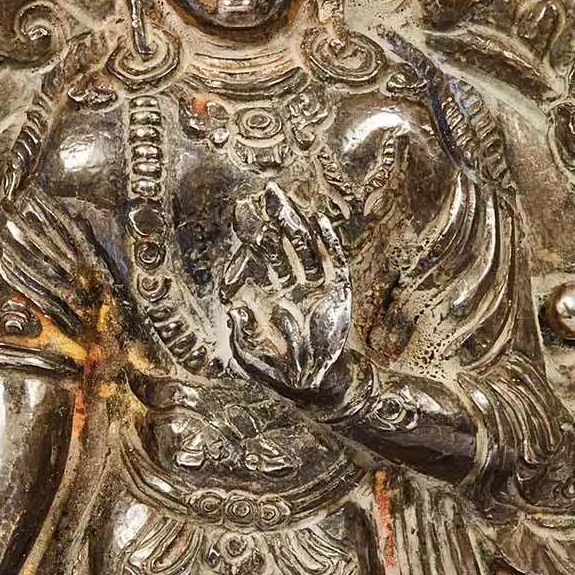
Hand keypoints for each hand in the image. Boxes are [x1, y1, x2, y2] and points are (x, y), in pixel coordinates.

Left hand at [226, 186, 354, 406]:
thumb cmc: (277, 369)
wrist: (312, 382)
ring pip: (304, 248)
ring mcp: (314, 287)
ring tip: (289, 201)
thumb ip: (241, 335)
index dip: (250, 235)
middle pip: (281, 244)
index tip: (241, 211)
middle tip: (267, 191)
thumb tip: (236, 309)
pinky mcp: (337, 293)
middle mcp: (291, 284)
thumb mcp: (249, 356)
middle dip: (274, 218)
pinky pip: (333, 263)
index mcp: (268, 293)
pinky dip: (328, 244)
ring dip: (297, 224)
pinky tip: (320, 223)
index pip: (258, 257)